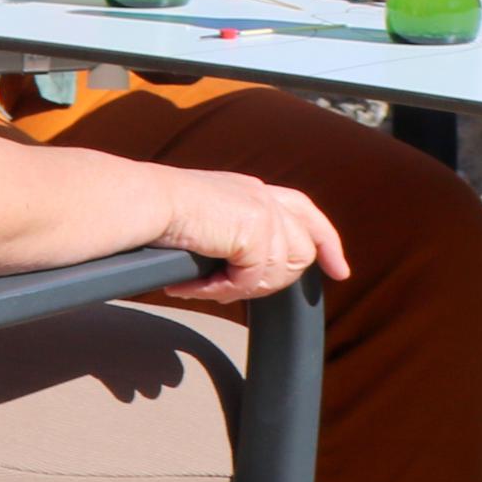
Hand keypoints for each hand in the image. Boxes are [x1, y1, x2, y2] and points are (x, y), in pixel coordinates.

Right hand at [146, 167, 350, 306]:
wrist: (142, 203)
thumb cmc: (155, 213)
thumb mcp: (205, 219)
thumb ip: (230, 236)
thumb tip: (238, 272)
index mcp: (251, 190)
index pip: (304, 211)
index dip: (327, 241)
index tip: (340, 271)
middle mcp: (262, 195)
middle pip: (302, 250)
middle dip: (270, 281)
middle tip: (223, 289)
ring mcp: (262, 210)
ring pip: (280, 271)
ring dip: (241, 289)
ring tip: (202, 286)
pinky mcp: (255, 230)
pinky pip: (252, 280)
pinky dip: (221, 291)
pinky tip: (193, 287)